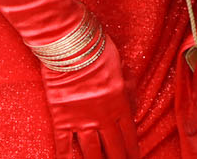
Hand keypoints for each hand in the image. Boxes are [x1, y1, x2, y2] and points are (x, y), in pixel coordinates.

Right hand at [39, 41, 141, 158]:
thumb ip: (129, 90)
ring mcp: (81, 121)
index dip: (133, 151)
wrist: (72, 49)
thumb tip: (135, 106)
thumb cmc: (99, 52)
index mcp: (120, 105)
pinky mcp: (61, 119)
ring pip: (91, 152)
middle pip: (113, 148)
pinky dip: (65, 158)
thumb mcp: (123, 68)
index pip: (129, 135)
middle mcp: (102, 118)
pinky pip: (63, 144)